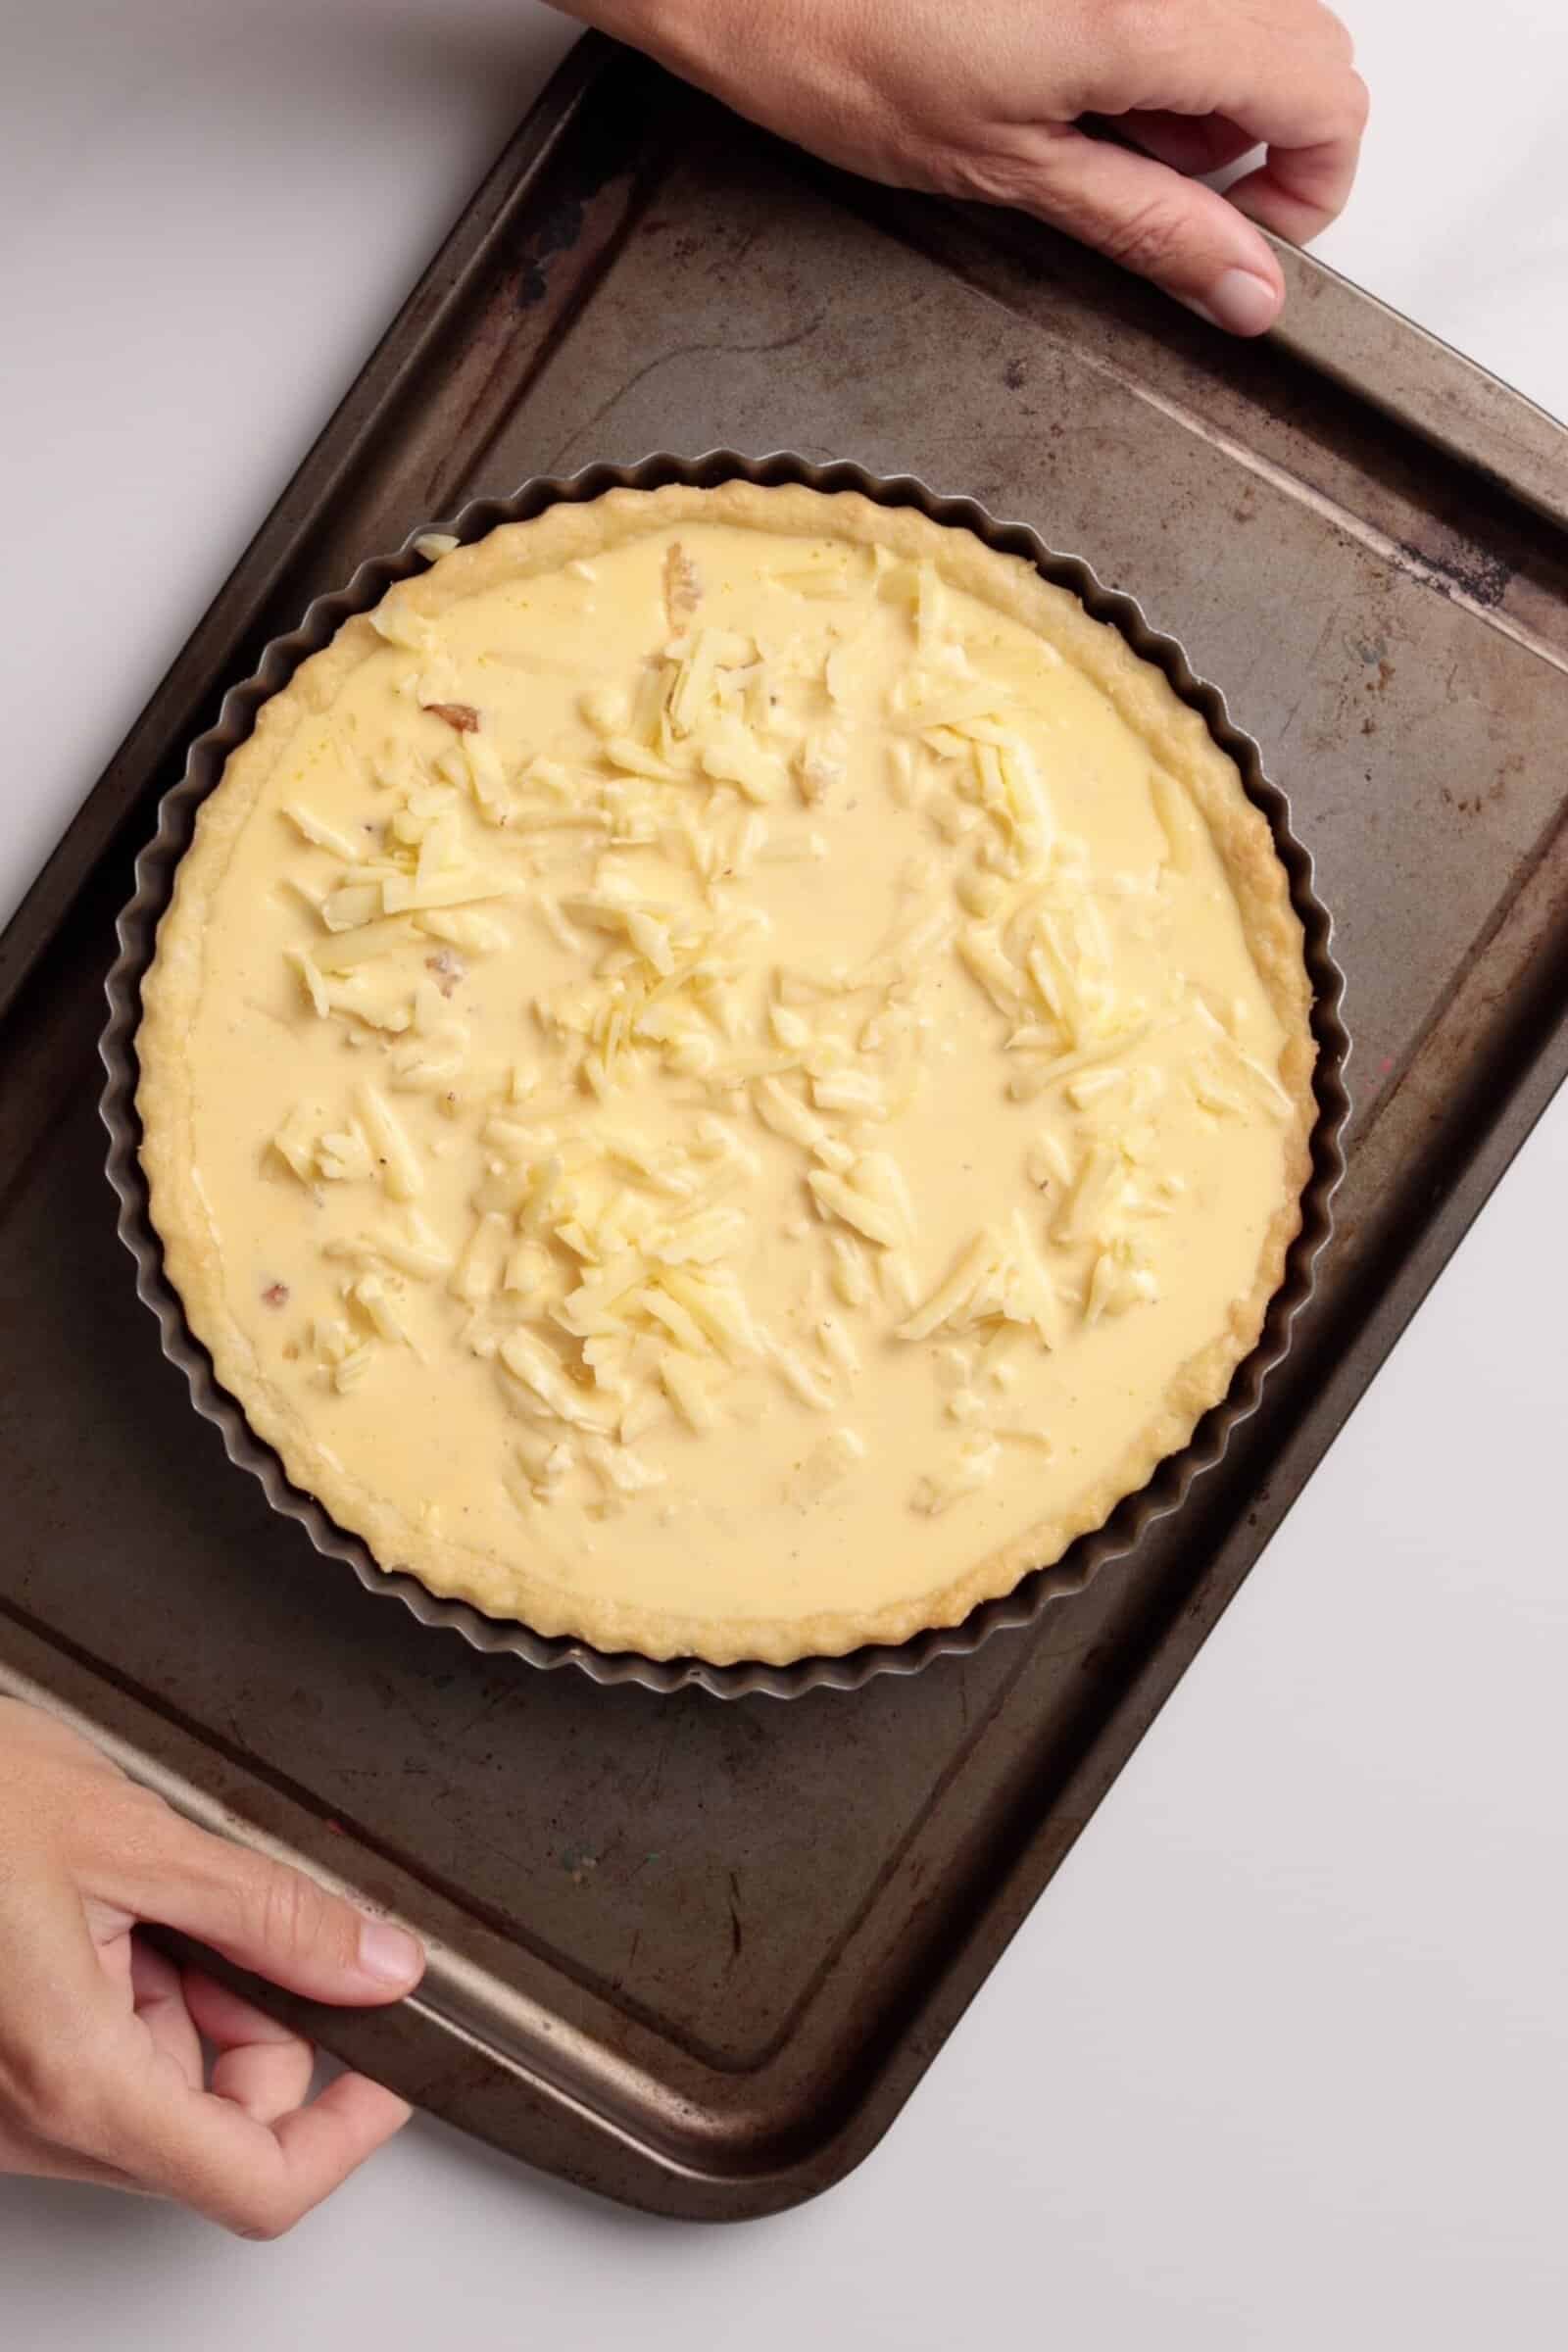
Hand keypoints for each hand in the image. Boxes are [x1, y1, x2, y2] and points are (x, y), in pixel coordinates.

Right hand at [0, 1697, 423, 2235]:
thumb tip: (375, 1960)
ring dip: (190, 1994)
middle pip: (214, 2130)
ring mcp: (9, 2105)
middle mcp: (32, 2119)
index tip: (386, 2067)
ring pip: (160, 2089)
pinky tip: (106, 1909)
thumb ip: (272, 1912)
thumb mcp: (136, 1836)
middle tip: (237, 1915)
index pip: (254, 2182)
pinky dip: (135, 1990)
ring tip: (141, 1891)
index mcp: (77, 2078)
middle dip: (256, 2023)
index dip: (344, 2131)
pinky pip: (101, 2063)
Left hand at [574, 0, 1367, 331]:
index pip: (1329, 98)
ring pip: (1251, 12)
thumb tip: (1242, 287)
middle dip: (1261, 138)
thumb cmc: (842, 47)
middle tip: (1168, 195)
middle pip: (1306, 46)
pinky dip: (1159, 36)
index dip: (1309, 187)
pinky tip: (1078, 70)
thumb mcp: (1009, 170)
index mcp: (1152, 19)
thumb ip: (1148, 226)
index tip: (1249, 238)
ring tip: (1097, 127)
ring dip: (1207, 87)